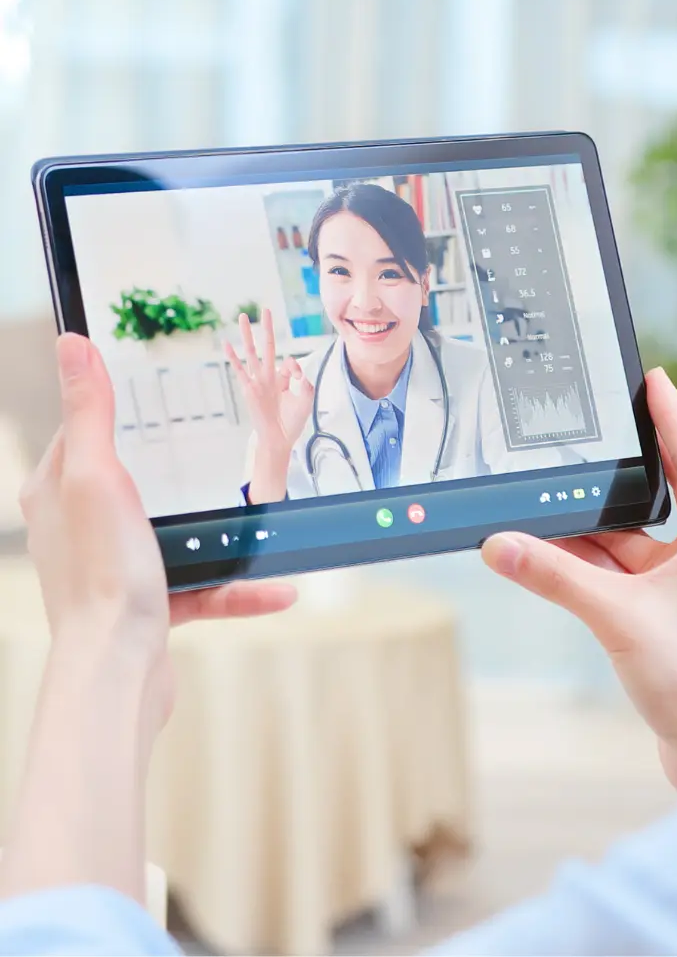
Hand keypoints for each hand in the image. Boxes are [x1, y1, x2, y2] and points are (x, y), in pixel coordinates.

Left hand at [19, 334, 297, 727]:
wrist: (117, 672)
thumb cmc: (102, 577)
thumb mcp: (98, 478)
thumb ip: (91, 412)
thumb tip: (72, 343)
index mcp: (60, 491)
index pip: (84, 432)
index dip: (117, 409)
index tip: (158, 392)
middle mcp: (82, 528)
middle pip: (139, 482)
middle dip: (186, 472)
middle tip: (226, 452)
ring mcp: (118, 568)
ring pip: (181, 536)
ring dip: (228, 536)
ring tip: (267, 524)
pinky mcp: (150, 604)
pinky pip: (203, 585)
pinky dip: (240, 587)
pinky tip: (277, 587)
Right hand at [225, 310, 313, 456]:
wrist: (279, 438)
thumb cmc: (293, 421)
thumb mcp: (306, 399)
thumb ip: (304, 381)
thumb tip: (295, 365)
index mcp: (284, 378)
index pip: (289, 362)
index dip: (294, 367)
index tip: (298, 376)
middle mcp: (270, 376)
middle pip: (268, 346)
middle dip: (267, 328)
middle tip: (266, 309)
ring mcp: (258, 380)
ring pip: (252, 352)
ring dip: (248, 335)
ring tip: (243, 317)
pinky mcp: (249, 388)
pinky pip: (239, 369)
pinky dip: (232, 356)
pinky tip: (226, 343)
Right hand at [482, 369, 676, 792]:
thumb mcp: (617, 615)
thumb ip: (555, 577)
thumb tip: (500, 545)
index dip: (673, 414)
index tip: (654, 379)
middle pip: (656, 498)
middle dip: (615, 476)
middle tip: (585, 439)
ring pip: (633, 545)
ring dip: (591, 534)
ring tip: (544, 507)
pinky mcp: (672, 618)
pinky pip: (626, 576)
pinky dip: (592, 568)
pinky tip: (553, 559)